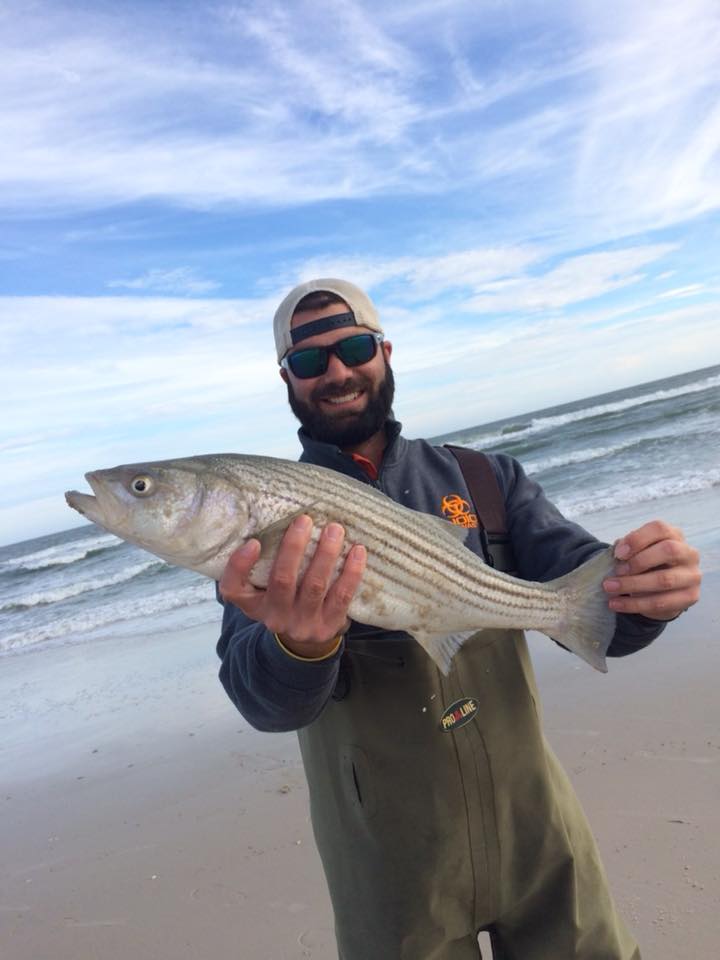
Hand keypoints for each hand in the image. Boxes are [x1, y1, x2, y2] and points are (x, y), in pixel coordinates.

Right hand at [219, 514, 366, 657]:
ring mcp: (303, 624)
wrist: (305, 642)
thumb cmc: (282, 600)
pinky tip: (357, 551)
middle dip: (294, 548)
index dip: (240, 566)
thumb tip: (271, 519)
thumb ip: (260, 563)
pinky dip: (351, 572)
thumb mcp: (262, 589)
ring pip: (315, 586)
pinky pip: (342, 597)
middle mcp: (275, 617)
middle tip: (305, 520)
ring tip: (334, 530)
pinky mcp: (329, 626)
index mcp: (253, 605)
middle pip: (282, 581)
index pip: (233, 589)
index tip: (253, 541)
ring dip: (326, 555)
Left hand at [603, 520, 700, 619]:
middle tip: (617, 571)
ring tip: (609, 588)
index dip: (637, 539)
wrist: (661, 590)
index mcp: (674, 535)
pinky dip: (634, 605)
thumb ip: (627, 548)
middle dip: (638, 562)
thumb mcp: (636, 552)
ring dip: (632, 585)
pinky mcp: (690, 597)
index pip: (660, 529)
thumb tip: (618, 550)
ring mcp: (692, 576)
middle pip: (668, 551)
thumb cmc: (645, 564)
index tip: (618, 553)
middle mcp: (688, 553)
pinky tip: (616, 604)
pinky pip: (661, 602)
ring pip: (665, 580)